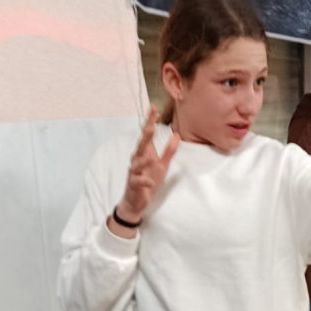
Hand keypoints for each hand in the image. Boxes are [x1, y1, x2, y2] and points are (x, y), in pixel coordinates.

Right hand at [115, 107, 179, 225]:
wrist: (135, 202)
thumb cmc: (147, 181)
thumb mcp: (162, 166)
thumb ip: (169, 151)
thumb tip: (176, 135)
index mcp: (144, 154)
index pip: (147, 135)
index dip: (150, 122)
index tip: (154, 108)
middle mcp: (137, 161)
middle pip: (141, 145)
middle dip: (145, 135)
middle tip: (150, 125)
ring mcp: (134, 173)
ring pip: (137, 163)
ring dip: (143, 160)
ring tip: (150, 156)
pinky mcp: (134, 185)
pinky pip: (138, 181)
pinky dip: (144, 181)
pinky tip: (149, 182)